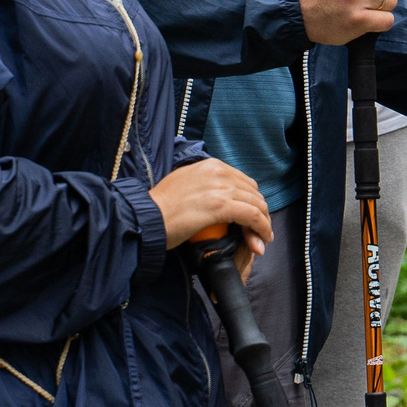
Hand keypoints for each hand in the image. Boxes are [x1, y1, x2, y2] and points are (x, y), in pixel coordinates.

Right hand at [152, 158, 270, 277]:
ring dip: (263, 224)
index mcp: (211, 165)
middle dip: (260, 214)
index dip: (252, 201)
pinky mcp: (220, 206)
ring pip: (257, 205)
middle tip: (260, 233)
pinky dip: (261, 229)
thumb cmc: (159, 208)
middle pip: (253, 193)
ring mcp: (220, 187)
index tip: (253, 218)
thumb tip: (219, 199)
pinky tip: (261, 241)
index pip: (243, 182)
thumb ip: (205, 187)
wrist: (144, 218)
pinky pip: (253, 216)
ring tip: (261, 240)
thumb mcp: (186, 186)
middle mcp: (218, 171)